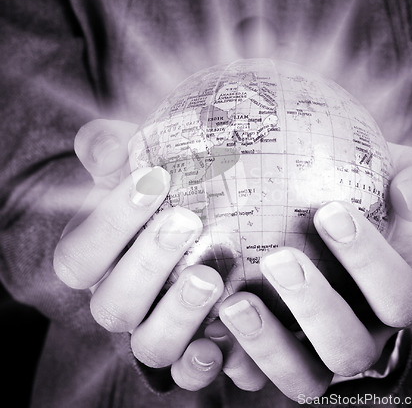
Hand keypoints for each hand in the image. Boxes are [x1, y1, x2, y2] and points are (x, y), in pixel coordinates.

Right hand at [53, 119, 224, 389]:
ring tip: (210, 277)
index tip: (153, 179)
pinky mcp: (192, 349)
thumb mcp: (134, 166)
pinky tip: (226, 341)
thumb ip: (112, 151)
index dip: (111, 221)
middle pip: (114, 305)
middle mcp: (119, 302)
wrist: (194, 226)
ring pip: (151, 345)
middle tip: (187, 220)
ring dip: (178, 315)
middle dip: (148, 263)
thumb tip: (107, 143)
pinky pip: (190, 372)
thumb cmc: (160, 193)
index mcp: (96, 263)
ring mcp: (154, 330)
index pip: (80, 256)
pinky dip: (205, 363)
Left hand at [208, 143, 411, 399]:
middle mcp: (366, 335)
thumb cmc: (372, 193)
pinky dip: (231, 360)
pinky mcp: (278, 357)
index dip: (371, 262)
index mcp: (408, 297)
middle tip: (278, 258)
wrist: (334, 215)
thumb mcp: (409, 174)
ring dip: (267, 344)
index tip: (330, 211)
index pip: (401, 296)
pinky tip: (205, 330)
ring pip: (303, 377)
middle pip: (349, 348)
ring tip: (234, 301)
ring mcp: (320, 353)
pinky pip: (255, 377)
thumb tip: (411, 193)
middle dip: (315, 307)